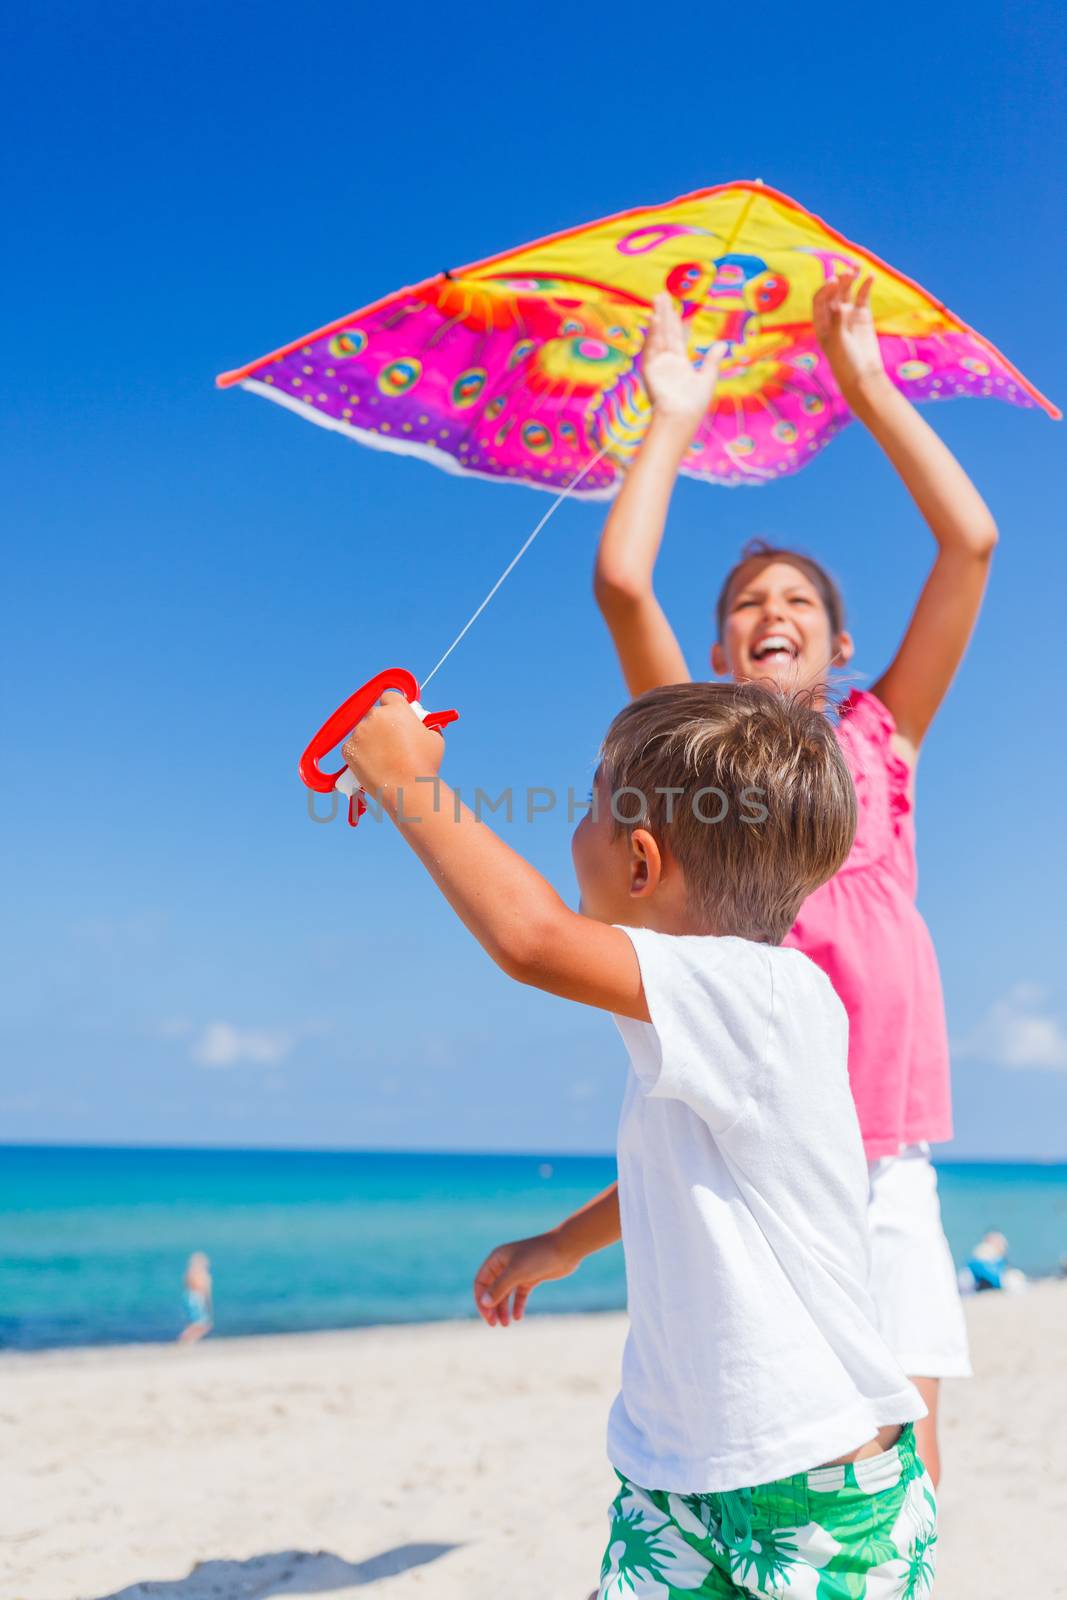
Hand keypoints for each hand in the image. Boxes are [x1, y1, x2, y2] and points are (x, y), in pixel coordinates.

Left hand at [341, 692, 444, 794]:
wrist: (407, 789)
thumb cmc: (424, 765)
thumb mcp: (435, 739)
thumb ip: (424, 726)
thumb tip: (420, 725)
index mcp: (397, 708)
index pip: (389, 697)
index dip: (392, 707)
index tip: (395, 717)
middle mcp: (375, 715)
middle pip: (374, 713)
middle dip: (380, 724)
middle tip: (389, 740)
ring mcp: (359, 732)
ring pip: (363, 731)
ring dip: (369, 739)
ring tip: (383, 758)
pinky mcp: (348, 749)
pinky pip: (353, 747)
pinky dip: (360, 754)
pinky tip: (372, 764)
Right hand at [473, 1231, 579, 1326]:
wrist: (565, 1249)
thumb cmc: (538, 1256)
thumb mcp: (516, 1273)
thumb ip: (499, 1288)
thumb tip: (484, 1303)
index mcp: (497, 1259)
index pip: (481, 1282)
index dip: (481, 1300)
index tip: (487, 1316)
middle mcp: (505, 1264)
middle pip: (492, 1290)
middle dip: (492, 1308)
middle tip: (495, 1324)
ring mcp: (518, 1272)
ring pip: (505, 1294)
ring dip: (504, 1309)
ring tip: (506, 1324)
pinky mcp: (530, 1278)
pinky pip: (519, 1295)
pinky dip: (517, 1305)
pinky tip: (518, 1317)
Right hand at [641, 291, 726, 427]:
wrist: (681, 418)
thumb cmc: (694, 403)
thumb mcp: (708, 378)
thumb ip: (712, 360)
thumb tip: (722, 345)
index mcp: (680, 364)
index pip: (678, 338)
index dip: (678, 323)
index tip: (678, 309)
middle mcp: (667, 362)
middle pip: (666, 332)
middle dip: (665, 313)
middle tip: (661, 294)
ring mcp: (657, 364)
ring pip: (658, 335)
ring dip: (658, 318)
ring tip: (657, 299)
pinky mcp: (650, 369)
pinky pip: (651, 348)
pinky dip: (652, 334)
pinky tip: (655, 319)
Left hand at [812, 273, 885, 396]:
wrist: (863, 374)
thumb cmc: (845, 362)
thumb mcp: (839, 342)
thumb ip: (838, 322)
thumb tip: (839, 304)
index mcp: (821, 323)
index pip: (820, 301)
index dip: (825, 289)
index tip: (834, 281)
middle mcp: (833, 317)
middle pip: (834, 293)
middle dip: (839, 281)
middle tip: (847, 272)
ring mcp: (848, 315)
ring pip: (848, 292)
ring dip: (851, 279)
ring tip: (857, 267)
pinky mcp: (863, 316)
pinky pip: (863, 297)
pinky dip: (865, 286)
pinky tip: (870, 276)